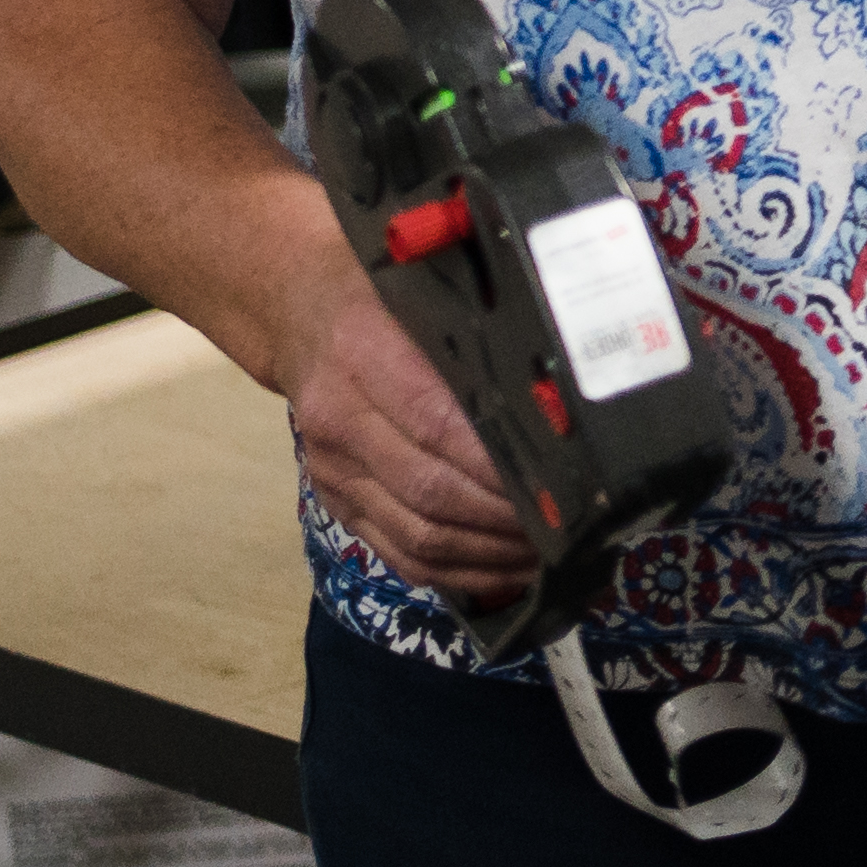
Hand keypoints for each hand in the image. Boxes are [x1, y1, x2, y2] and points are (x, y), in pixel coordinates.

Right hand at [274, 263, 539, 607]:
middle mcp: (339, 421)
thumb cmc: (377, 295)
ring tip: (546, 551)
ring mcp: (333, 471)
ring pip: (417, 534)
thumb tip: (554, 386)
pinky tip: (503, 568)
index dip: (498, 464)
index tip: (556, 482)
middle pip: (430, 490)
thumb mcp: (420, 293)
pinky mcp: (337, 502)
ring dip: (488, 554)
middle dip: (505, 517)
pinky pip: (399, 553)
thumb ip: (472, 335)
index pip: (438, 424)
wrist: (300, 314)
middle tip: (566, 524)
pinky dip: (456, 572)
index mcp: (361, 355)